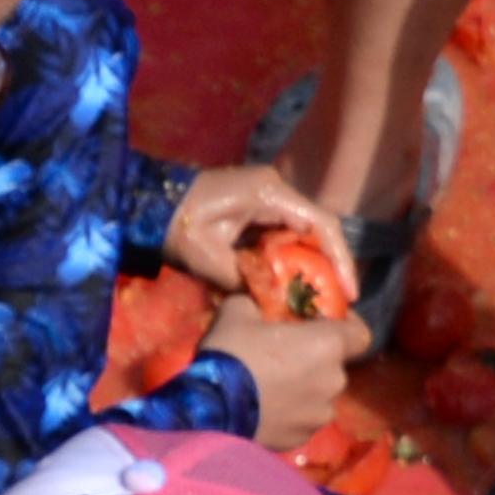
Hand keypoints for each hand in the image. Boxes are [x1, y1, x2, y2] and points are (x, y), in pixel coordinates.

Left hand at [160, 166, 351, 295]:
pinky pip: (280, 235)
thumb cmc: (175, 226)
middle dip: (327, 267)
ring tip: (316, 300)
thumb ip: (244, 280)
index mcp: (270, 193)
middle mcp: (275, 190)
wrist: (146, 206)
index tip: (349, 292)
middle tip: (335, 304)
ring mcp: (264, 197)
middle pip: (316, 229)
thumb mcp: (208, 257)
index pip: (321, 224)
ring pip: (299, 234)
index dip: (341, 259)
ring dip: (307, 265)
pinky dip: (286, 261)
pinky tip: (287, 287)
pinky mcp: (252, 209)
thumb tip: (273, 303)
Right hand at [196, 293, 369, 450]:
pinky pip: (302, 422)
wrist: (208, 412)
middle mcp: (334, 381)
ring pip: (319, 397)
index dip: (345, 329)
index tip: (322, 327)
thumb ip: (257, 305)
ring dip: (303, 393)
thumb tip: (256, 307)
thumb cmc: (231, 355)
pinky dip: (290, 417)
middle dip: (314, 363)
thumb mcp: (237, 312)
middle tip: (283, 360)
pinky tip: (265, 414)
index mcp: (328, 344)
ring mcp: (320, 415)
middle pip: (334, 367)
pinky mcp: (302, 439)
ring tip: (272, 393)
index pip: (360, 334)